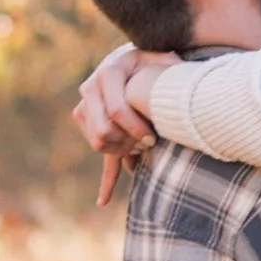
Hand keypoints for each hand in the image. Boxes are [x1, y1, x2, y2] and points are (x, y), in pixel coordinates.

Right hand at [74, 43, 166, 204]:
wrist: (135, 59)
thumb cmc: (155, 60)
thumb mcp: (163, 60)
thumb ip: (168, 70)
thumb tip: (174, 94)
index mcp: (109, 73)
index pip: (116, 111)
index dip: (135, 129)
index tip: (153, 137)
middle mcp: (90, 88)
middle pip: (103, 131)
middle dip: (127, 142)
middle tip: (149, 143)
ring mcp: (86, 107)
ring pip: (99, 143)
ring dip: (121, 152)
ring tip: (143, 149)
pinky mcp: (90, 124)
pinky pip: (97, 154)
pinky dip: (105, 181)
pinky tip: (105, 201)